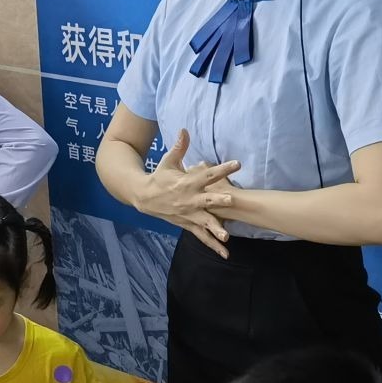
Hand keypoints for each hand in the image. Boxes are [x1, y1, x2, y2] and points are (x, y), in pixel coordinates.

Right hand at [141, 129, 237, 257]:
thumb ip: (179, 147)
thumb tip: (184, 130)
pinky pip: (201, 235)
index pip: (208, 174)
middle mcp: (189, 198)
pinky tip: (224, 252)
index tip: (237, 164)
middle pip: (206, 199)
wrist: (144, 197)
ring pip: (204, 221)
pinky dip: (212, 244)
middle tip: (231, 199)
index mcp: (187, 182)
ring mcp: (188, 213)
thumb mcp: (168, 161)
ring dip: (215, 228)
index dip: (223, 169)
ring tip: (227, 236)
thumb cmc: (159, 177)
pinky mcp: (187, 224)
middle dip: (218, 200)